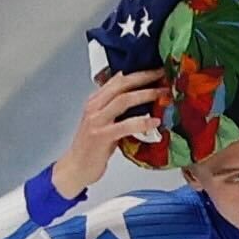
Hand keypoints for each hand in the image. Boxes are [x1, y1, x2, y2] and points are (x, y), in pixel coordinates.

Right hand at [52, 70, 166, 197]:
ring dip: (146, 95)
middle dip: (144, 77)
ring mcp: (97, 121)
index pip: (117, 80)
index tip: (156, 69)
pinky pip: (125, 126)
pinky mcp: (101, 137)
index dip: (138, 73)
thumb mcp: (104, 123)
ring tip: (163, 93)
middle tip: (163, 74)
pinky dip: (142, 122)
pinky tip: (155, 122)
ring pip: (123, 100)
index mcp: (95, 101)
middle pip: (121, 85)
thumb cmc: (92, 148)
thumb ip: (116, 110)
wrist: (75, 169)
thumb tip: (135, 98)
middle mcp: (94, 107)